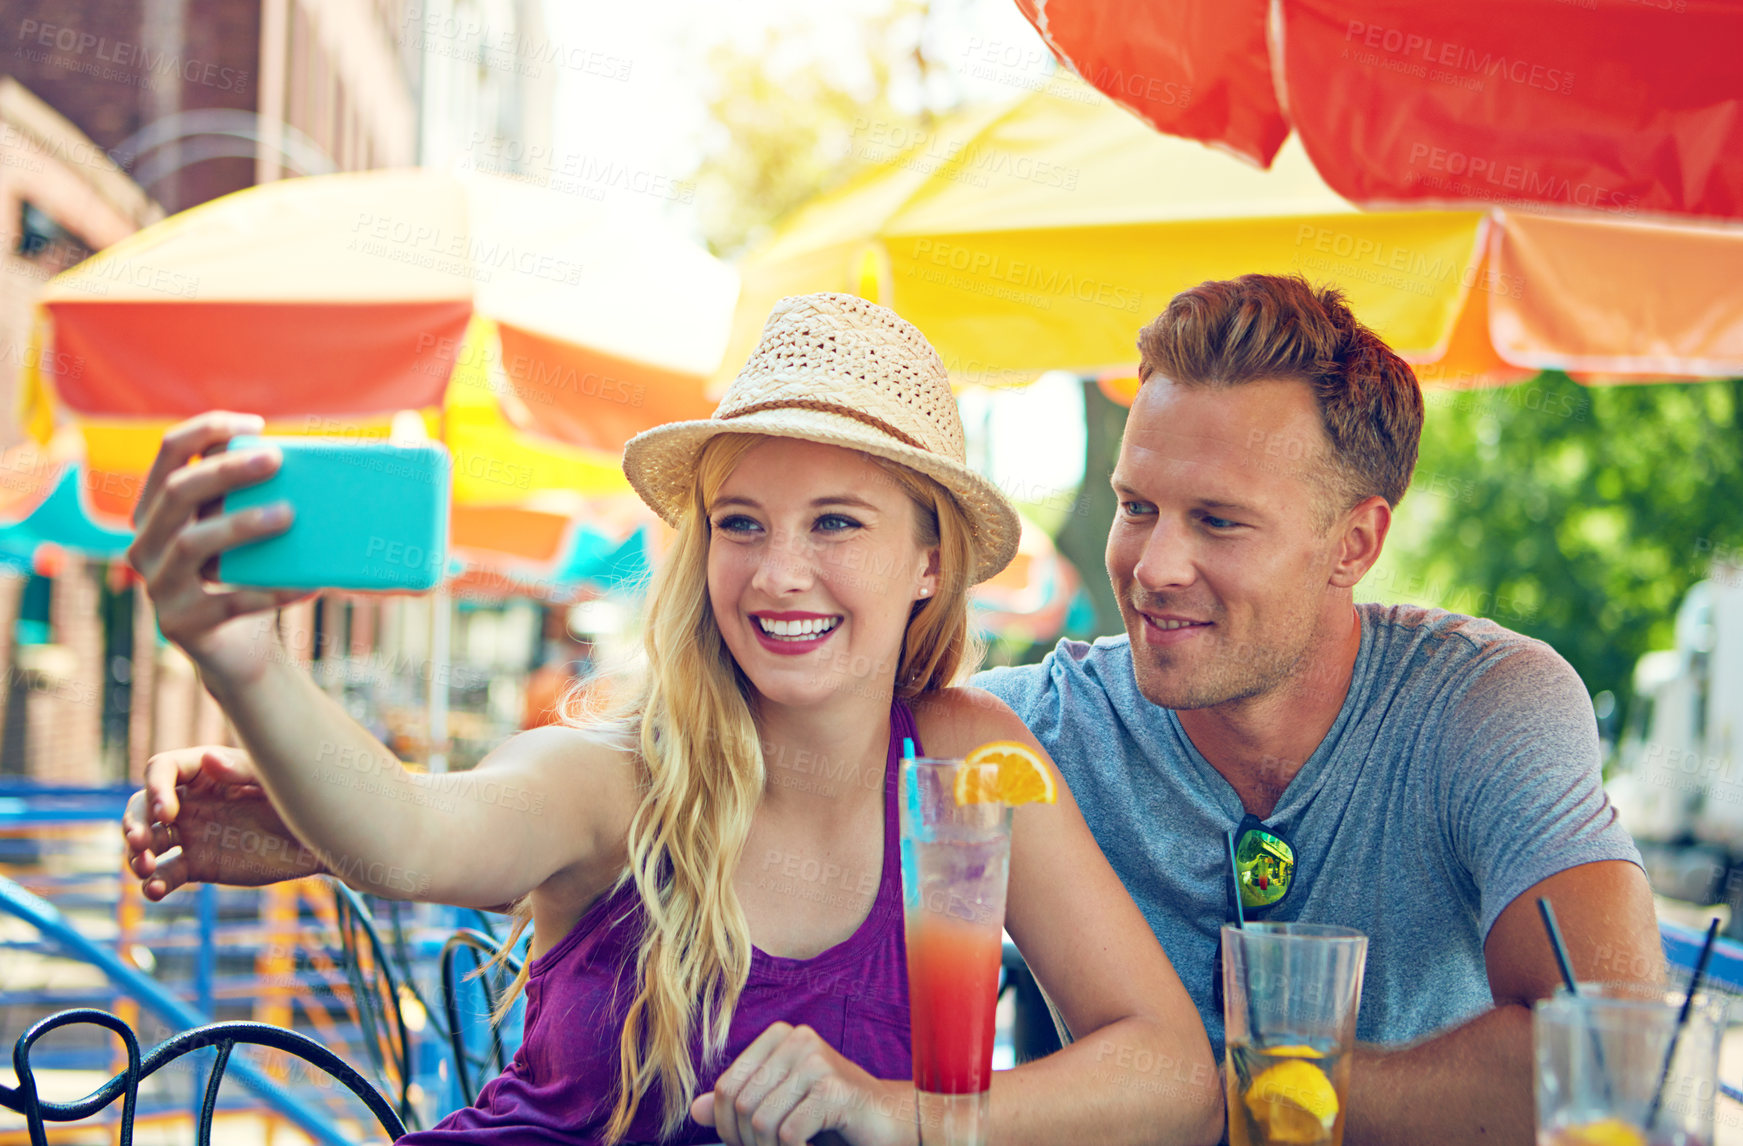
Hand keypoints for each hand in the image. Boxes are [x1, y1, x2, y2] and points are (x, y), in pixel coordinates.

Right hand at [122, 745, 326, 898]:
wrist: (318, 839)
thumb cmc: (298, 798)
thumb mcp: (274, 780)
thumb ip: (243, 770)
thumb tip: (207, 759)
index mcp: (206, 771)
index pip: (162, 770)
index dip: (156, 788)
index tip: (166, 812)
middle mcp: (191, 801)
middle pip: (143, 806)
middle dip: (134, 822)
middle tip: (139, 842)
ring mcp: (191, 834)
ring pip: (148, 841)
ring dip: (136, 854)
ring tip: (144, 869)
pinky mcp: (197, 864)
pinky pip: (166, 873)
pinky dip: (154, 883)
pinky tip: (154, 890)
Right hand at [126, 411, 312, 686]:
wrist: (238, 651)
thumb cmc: (243, 576)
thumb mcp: (238, 531)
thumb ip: (248, 496)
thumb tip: (303, 456)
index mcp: (156, 511)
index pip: (168, 453)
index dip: (207, 430)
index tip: (257, 424)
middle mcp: (144, 544)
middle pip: (177, 492)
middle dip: (225, 470)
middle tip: (276, 459)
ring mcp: (159, 587)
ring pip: (191, 544)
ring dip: (240, 524)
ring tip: (289, 515)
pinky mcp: (182, 625)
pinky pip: (229, 603)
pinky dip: (272, 591)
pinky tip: (310, 584)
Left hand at [691, 1022, 914, 1145]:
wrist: (892, 1121)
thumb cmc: (833, 1115)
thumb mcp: (782, 1106)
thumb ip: (742, 1104)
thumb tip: (696, 1110)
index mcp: (780, 1036)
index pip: (727, 1085)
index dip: (727, 1126)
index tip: (746, 1145)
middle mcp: (798, 1039)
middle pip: (742, 1104)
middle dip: (747, 1143)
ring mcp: (818, 1061)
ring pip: (762, 1120)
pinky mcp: (835, 1088)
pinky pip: (789, 1133)